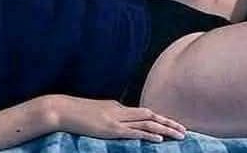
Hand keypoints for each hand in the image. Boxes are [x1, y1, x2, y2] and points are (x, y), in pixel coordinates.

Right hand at [48, 95, 186, 142]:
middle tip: (185, 130)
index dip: (160, 118)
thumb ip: (108, 116)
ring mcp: (116, 119)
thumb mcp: (95, 113)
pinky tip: (160, 139)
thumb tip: (118, 123)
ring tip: (180, 135)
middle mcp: (120, 111)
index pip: (143, 113)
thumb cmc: (75, 113)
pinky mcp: (110, 129)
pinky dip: (148, 135)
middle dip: (169, 122)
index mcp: (117, 107)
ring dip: (166, 129)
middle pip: (150, 115)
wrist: (61, 109)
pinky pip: (133, 132)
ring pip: (147, 123)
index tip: (173, 124)